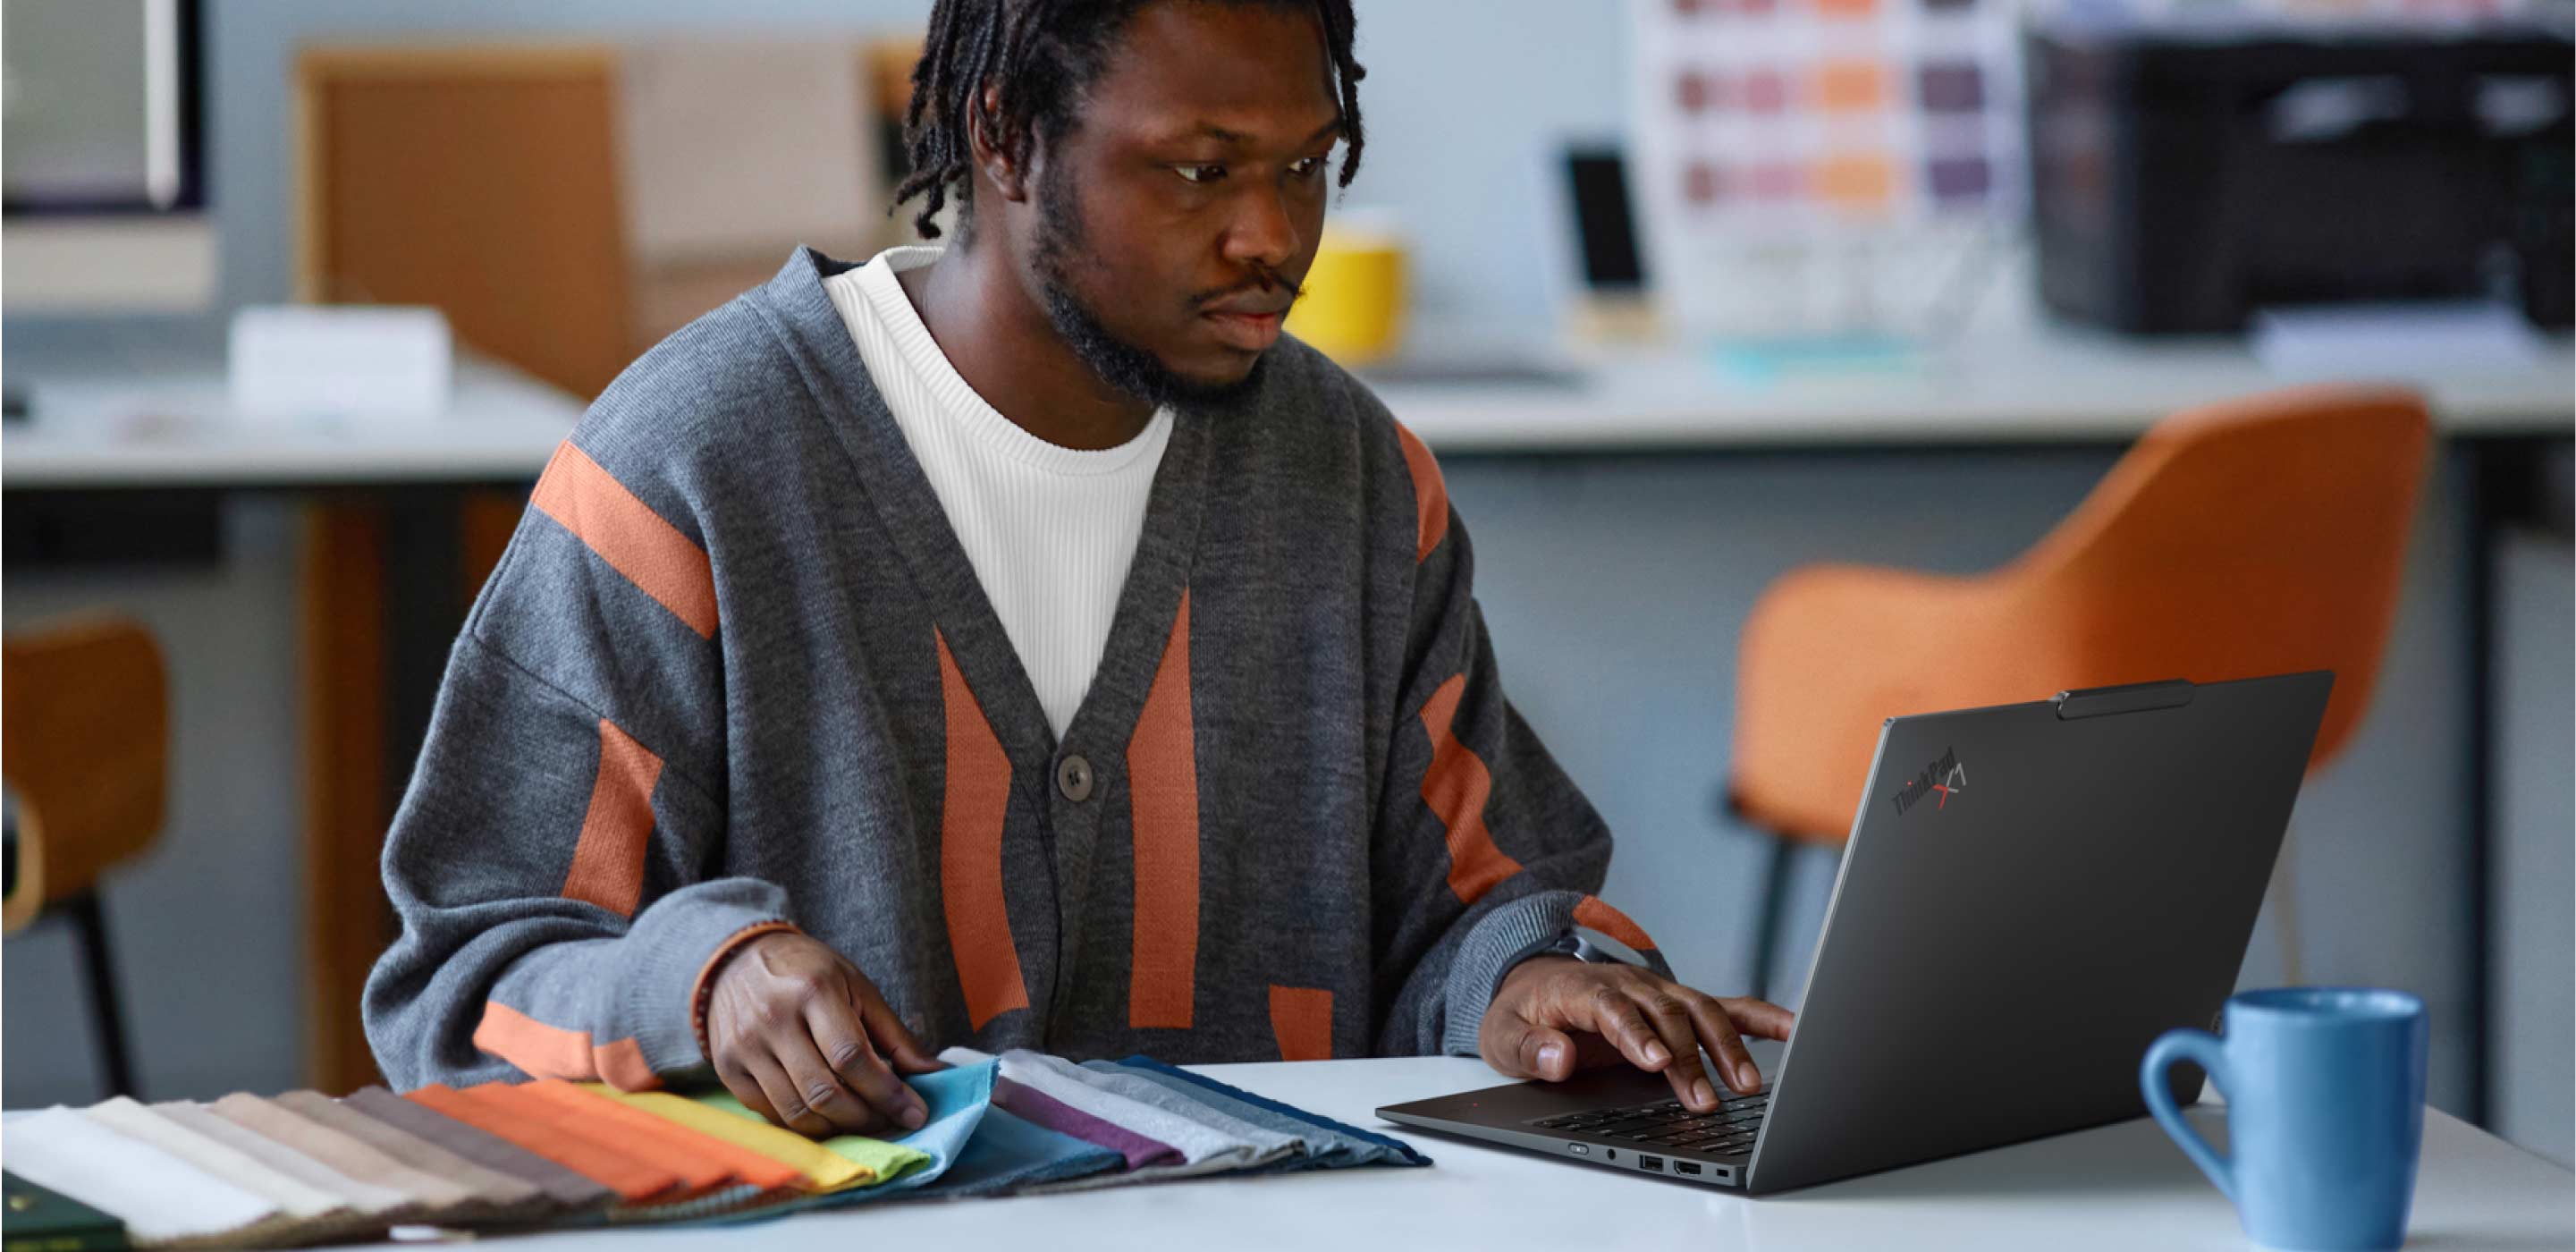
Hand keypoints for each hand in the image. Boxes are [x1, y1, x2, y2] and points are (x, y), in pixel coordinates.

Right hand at [704, 931, 943, 1137]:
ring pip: (796, 1112)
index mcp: (813, 991)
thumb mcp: (857, 987)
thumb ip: (896, 1036)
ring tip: (863, 1120)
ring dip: (838, 1128)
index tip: (915, 1113)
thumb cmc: (809, 973)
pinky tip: (827, 1116)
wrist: (736, 960)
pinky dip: (806, 1124)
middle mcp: (774, 1020)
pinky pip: (771, 1114)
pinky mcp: (727, 1069)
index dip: (887, 1093)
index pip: (852, 1057)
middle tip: (892, 1122)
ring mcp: (745, 1047)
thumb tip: (937, 1075)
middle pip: (824, 1092)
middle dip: (866, 1117)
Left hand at [1480, 957, 1793, 1114]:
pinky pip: (1726, 1006)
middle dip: (1689, 1056)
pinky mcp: (1679, 1004)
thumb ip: (1527, 1046)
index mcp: (1583, 988)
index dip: (1636, 1033)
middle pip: (1665, 1013)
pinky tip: (1795, 1031)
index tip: (1657, 1062)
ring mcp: (1659, 991)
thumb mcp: (1501, 1034)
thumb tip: (1558, 1057)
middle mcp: (1629, 984)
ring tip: (1746, 1086)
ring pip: (1700, 1011)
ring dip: (1725, 1046)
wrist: (1536, 984)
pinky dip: (1762, 1017)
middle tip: (1704, 1099)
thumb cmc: (1523, 1014)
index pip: (1614, 1007)